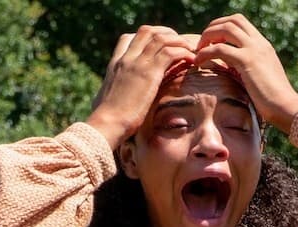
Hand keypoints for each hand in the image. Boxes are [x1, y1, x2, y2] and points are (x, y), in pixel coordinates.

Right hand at [87, 26, 196, 144]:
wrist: (107, 123)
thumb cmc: (107, 119)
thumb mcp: (107, 99)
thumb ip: (113, 93)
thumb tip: (107, 100)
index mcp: (115, 64)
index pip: (128, 38)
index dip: (146, 38)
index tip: (160, 47)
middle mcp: (126, 59)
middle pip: (147, 31)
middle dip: (167, 33)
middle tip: (180, 45)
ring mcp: (137, 63)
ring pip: (161, 38)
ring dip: (179, 42)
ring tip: (190, 51)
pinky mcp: (149, 73)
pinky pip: (170, 52)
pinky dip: (183, 53)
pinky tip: (191, 61)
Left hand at [194, 14, 297, 132]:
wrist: (285, 107)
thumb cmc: (273, 101)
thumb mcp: (261, 78)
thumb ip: (249, 69)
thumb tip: (235, 72)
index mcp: (263, 45)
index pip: (241, 23)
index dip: (222, 26)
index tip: (212, 41)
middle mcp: (259, 43)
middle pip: (233, 20)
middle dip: (213, 27)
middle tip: (202, 43)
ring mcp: (254, 50)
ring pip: (225, 29)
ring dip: (208, 36)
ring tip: (198, 51)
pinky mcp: (247, 61)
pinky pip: (220, 49)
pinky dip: (205, 53)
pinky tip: (198, 62)